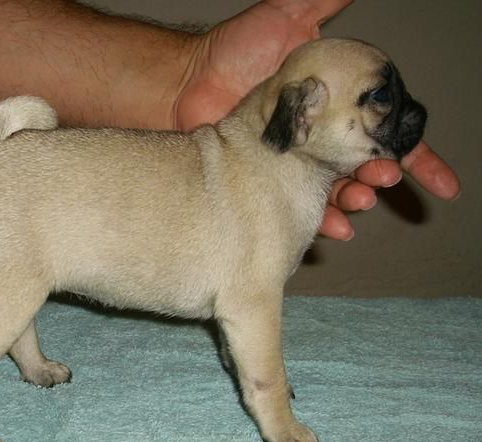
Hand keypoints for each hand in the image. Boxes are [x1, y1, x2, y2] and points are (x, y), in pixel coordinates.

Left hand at [175, 0, 460, 239]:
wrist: (188, 82)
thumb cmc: (233, 52)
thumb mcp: (286, 17)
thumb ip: (322, 4)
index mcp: (336, 109)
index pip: (387, 136)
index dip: (420, 158)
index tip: (445, 184)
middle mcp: (321, 140)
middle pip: (367, 169)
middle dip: (384, 176)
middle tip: (384, 175)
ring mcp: (297, 164)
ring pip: (339, 193)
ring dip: (357, 200)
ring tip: (361, 196)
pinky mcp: (271, 184)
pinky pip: (301, 209)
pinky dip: (322, 221)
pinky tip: (335, 227)